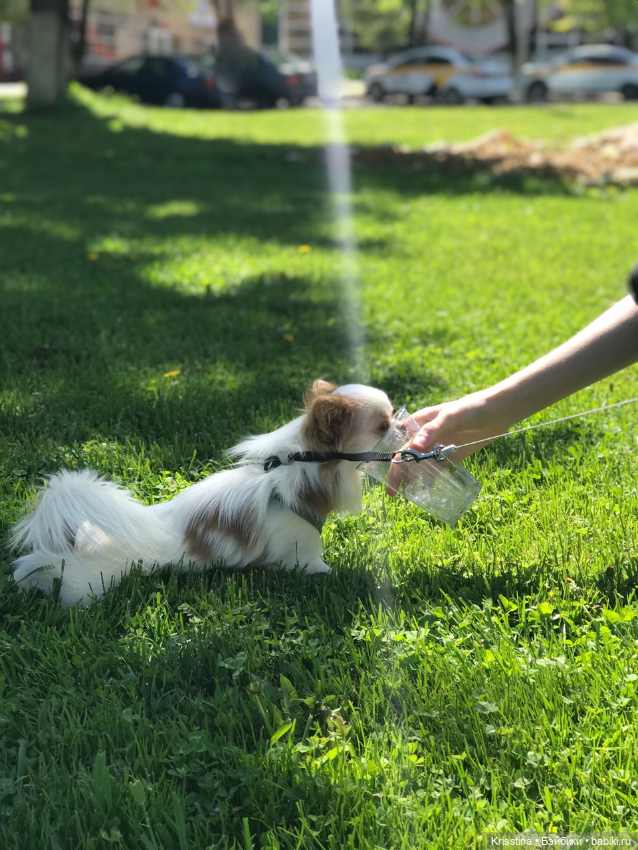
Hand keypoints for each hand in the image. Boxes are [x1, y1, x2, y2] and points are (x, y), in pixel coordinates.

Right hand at [386, 389, 510, 495]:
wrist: (499, 412)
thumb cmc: (472, 408)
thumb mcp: (451, 416)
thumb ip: (432, 430)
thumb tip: (414, 447)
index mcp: (419, 422)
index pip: (399, 441)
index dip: (390, 457)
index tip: (381, 473)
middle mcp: (425, 436)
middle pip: (407, 456)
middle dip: (398, 474)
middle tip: (392, 492)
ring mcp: (438, 447)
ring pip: (420, 465)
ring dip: (413, 479)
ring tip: (406, 496)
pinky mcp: (451, 456)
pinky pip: (438, 470)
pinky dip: (431, 480)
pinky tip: (426, 491)